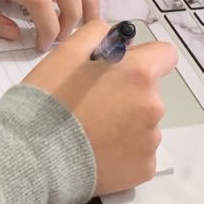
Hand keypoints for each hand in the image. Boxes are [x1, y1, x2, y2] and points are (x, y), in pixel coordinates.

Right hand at [22, 19, 178, 195]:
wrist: (37, 154)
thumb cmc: (51, 99)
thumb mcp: (67, 53)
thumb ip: (97, 34)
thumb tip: (116, 37)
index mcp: (139, 74)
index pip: (165, 54)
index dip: (144, 58)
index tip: (124, 69)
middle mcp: (154, 106)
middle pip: (149, 93)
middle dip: (127, 95)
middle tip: (93, 104)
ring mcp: (151, 141)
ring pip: (143, 124)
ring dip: (124, 125)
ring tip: (91, 132)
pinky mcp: (144, 169)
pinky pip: (138, 154)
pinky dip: (122, 153)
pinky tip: (96, 153)